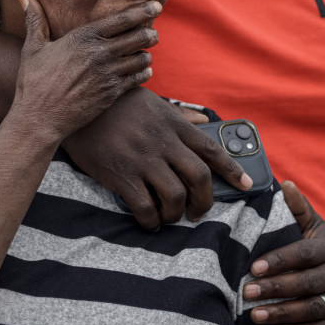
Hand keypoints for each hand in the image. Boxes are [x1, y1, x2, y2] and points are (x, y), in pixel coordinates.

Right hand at [10, 0, 160, 142]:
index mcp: (83, 37)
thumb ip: (35, 21)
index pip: (122, 20)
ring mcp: (108, 75)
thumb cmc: (33, 82)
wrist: (39, 118)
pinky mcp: (112, 94)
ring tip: (146, 52)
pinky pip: (137, 79)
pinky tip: (143, 70)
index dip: (142, 11)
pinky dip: (143, 73)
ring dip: (146, 54)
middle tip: (153, 32)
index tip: (155, 5)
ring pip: (141, 58)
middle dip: (150, 33)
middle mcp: (100, 54)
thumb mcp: (32, 48)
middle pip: (138, 37)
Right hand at [63, 87, 249, 229]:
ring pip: (175, 196)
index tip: (246, 185)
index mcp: (173, 124)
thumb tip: (204, 121)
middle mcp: (163, 142)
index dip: (233, 170)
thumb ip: (179, 115)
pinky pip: (144, 207)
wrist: (77, 107)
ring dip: (177, 214)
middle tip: (200, 211)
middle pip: (199, 177)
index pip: (211, 150)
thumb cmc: (116, 104)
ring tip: (171, 217)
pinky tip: (149, 222)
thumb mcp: (152, 102)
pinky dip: (151, 221)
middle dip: (206, 200)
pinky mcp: (121, 175)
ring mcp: (142, 160)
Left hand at [242, 181, 324, 324]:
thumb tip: (284, 183)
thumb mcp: (316, 227)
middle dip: (276, 288)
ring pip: (313, 309)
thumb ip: (299, 208)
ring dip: (283, 314)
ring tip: (254, 316)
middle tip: (246, 292)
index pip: (304, 254)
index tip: (253, 267)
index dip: (280, 260)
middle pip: (307, 284)